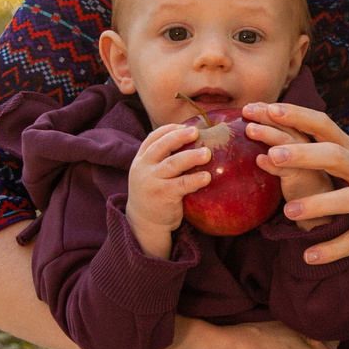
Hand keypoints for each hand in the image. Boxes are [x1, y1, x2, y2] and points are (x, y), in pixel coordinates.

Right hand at [123, 123, 212, 258]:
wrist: (144, 222)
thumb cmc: (155, 193)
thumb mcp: (151, 173)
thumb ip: (163, 159)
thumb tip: (193, 139)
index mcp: (141, 159)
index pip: (153, 138)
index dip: (169, 129)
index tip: (186, 125)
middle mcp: (143, 168)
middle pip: (161, 147)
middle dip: (179, 137)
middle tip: (197, 132)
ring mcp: (151, 182)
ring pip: (172, 164)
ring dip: (191, 156)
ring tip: (207, 153)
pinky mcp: (162, 196)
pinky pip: (181, 185)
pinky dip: (195, 180)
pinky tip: (207, 177)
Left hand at [243, 100, 348, 264]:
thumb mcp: (342, 165)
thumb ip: (312, 150)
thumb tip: (262, 136)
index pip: (324, 126)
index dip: (298, 116)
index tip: (267, 110)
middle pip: (337, 156)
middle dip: (305, 155)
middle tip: (272, 155)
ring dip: (318, 204)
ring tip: (288, 212)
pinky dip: (333, 248)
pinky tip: (309, 255)